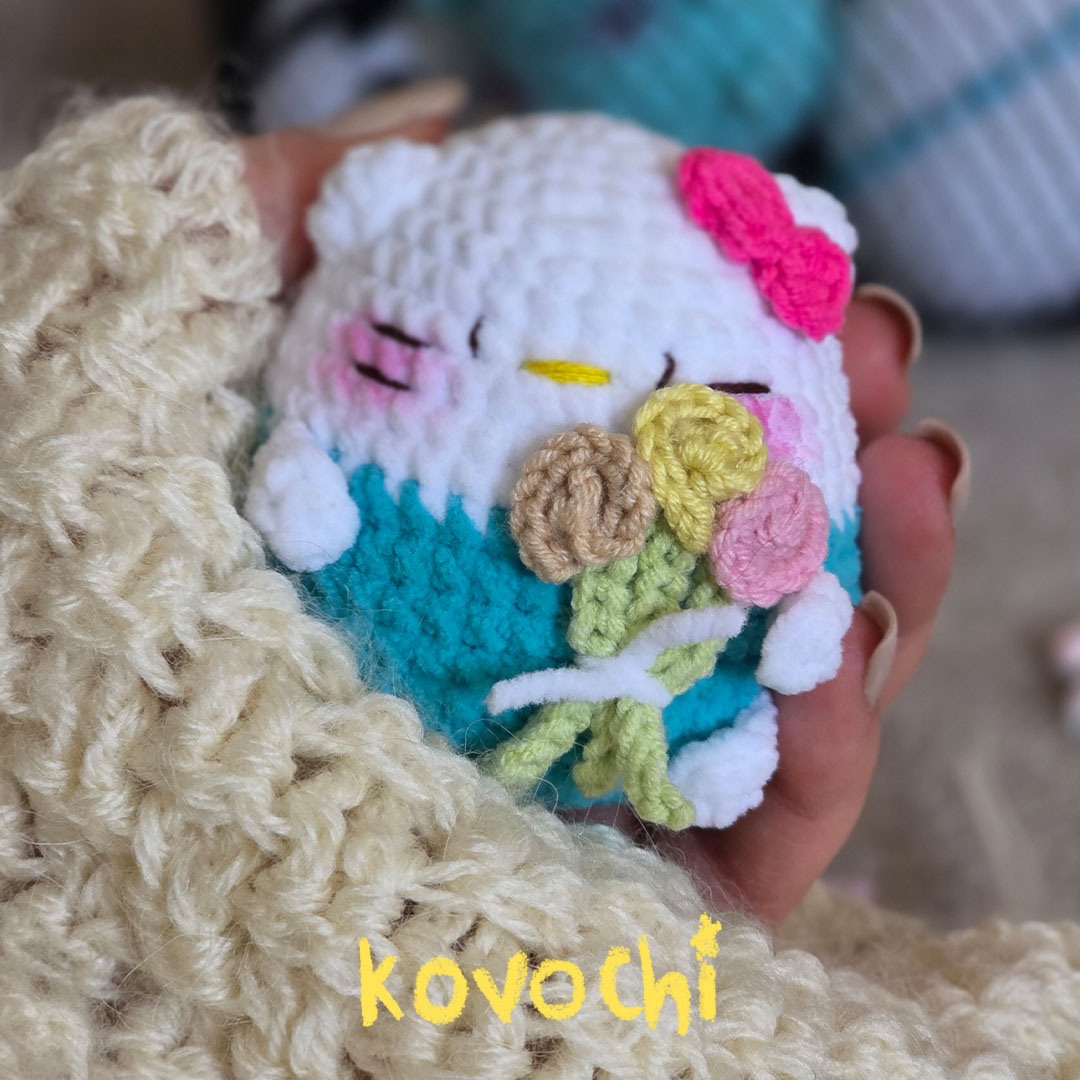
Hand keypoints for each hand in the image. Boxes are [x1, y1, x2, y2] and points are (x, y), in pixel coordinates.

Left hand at [241, 108, 966, 928]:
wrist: (144, 749)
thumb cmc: (183, 545)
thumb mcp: (226, 347)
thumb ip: (306, 220)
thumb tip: (429, 133)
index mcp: (518, 539)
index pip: (675, 456)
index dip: (757, 364)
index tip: (801, 278)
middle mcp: (577, 641)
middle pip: (755, 560)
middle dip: (843, 456)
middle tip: (876, 360)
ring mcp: (625, 758)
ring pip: (797, 679)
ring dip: (885, 581)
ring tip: (920, 475)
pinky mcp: (651, 872)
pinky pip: (777, 818)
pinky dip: (835, 739)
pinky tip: (848, 639)